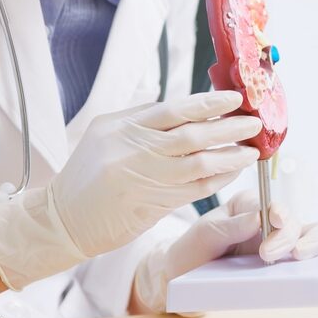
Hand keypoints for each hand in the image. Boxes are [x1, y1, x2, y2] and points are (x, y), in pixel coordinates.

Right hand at [0, 91, 260, 289]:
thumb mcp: (105, 133)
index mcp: (123, 128)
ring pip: (199, 166)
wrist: (63, 219)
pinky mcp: (153, 207)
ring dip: (230, 157)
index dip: (209, 103)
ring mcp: (145, 181)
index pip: (175, 109)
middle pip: (193, 136)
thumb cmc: (86, 172)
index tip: (236, 98)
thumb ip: (142, 118)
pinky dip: (218, 180)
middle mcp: (135, 152)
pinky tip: (233, 172)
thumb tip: (186, 106)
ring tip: (252, 150)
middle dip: (229, 128)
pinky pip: (195, 191)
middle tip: (255, 123)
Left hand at [131, 189, 317, 314]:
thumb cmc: (190, 250)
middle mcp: (272, 225)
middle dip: (303, 240)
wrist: (179, 279)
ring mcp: (281, 248)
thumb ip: (227, 226)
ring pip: (316, 242)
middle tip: (283, 259)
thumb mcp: (201, 235)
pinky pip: (311, 270)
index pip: (279, 209)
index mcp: (253, 207)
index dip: (282, 225)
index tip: (268, 251)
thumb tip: (258, 219)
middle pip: (306, 225)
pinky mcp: (283, 271)